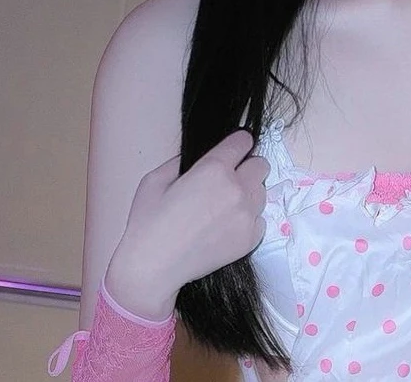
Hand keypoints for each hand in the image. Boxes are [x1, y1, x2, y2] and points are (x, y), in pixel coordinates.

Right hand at [106, 130, 269, 319]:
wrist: (153, 269)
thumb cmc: (148, 222)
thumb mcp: (156, 178)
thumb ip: (183, 160)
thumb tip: (201, 157)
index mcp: (215, 168)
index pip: (244, 141)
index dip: (237, 144)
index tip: (230, 152)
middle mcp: (237, 188)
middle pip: (260, 165)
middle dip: (246, 168)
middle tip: (227, 181)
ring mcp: (247, 215)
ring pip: (261, 192)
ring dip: (248, 194)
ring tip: (223, 207)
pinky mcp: (251, 239)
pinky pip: (260, 218)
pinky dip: (247, 219)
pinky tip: (225, 227)